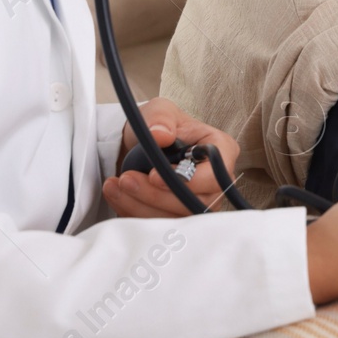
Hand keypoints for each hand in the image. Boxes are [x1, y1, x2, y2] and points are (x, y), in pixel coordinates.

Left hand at [101, 96, 242, 217]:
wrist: (141, 147)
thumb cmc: (159, 126)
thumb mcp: (159, 111)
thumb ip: (161, 118)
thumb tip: (161, 134)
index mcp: (221, 150)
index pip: (217, 175)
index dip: (188, 181)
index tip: (154, 174)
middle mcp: (215, 181)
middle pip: (195, 202)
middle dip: (156, 196)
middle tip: (126, 179)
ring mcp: (198, 202)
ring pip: (176, 219)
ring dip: (141, 206)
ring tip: (116, 186)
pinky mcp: (178, 217)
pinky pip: (160, 226)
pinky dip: (134, 213)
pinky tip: (117, 196)